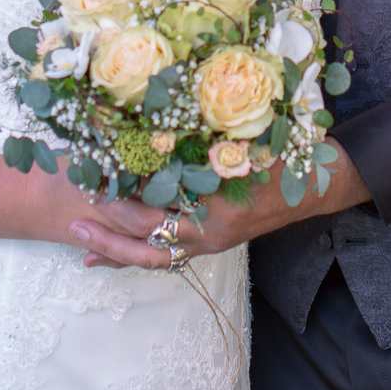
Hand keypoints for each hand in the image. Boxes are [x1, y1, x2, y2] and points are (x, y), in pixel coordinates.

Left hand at [68, 143, 370, 270]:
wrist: (315, 186)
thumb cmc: (281, 160)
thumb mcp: (243, 148)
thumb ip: (204, 147)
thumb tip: (156, 131)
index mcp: (215, 214)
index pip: (158, 215)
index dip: (124, 203)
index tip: (96, 185)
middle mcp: (208, 236)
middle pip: (148, 244)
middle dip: (109, 233)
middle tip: (75, 217)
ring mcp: (209, 244)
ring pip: (154, 258)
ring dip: (117, 251)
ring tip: (82, 240)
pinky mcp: (209, 244)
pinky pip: (166, 257)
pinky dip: (135, 256)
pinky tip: (106, 256)